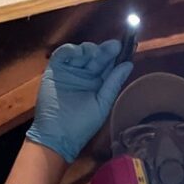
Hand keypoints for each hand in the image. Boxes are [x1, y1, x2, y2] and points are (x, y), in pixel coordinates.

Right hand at [25, 40, 132, 162]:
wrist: (58, 136)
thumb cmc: (82, 124)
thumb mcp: (102, 103)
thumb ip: (113, 83)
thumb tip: (128, 64)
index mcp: (98, 83)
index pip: (108, 65)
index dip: (116, 56)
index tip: (127, 48)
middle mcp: (85, 75)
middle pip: (96, 57)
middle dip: (105, 51)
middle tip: (114, 46)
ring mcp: (70, 71)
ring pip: (81, 53)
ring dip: (89, 49)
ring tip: (95, 53)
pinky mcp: (55, 70)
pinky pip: (62, 55)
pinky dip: (70, 50)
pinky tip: (79, 52)